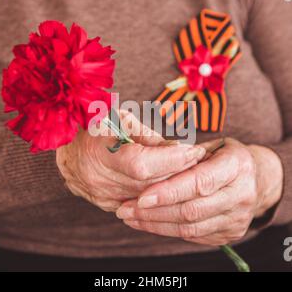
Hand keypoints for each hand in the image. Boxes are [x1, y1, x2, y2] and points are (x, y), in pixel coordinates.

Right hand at [56, 111, 205, 211]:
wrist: (68, 145)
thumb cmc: (95, 125)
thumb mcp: (120, 119)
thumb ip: (149, 137)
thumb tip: (177, 150)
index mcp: (100, 152)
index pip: (143, 164)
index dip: (172, 160)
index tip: (194, 151)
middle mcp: (99, 180)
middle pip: (149, 184)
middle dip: (178, 172)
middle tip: (198, 159)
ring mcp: (101, 196)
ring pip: (147, 197)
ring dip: (170, 184)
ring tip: (187, 169)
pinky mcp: (105, 204)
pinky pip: (137, 204)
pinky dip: (155, 194)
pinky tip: (168, 182)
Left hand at [117, 138, 282, 244]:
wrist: (256, 179)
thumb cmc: (225, 157)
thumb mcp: (211, 145)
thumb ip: (184, 152)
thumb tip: (147, 152)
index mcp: (237, 165)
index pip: (199, 182)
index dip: (169, 191)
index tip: (141, 197)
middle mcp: (242, 194)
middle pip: (192, 209)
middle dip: (155, 212)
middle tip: (126, 210)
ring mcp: (238, 218)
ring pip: (190, 228)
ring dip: (156, 224)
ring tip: (130, 217)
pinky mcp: (230, 234)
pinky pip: (194, 237)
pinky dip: (167, 231)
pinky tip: (148, 223)